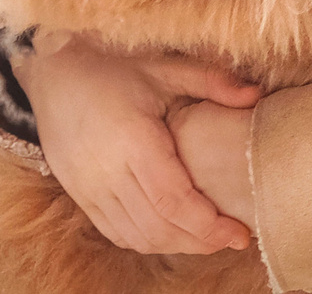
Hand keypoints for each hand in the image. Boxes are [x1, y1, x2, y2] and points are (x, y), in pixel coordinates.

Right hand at [11, 31, 260, 254]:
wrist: (53, 74)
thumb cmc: (114, 68)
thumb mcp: (165, 67)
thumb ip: (213, 82)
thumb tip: (258, 97)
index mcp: (133, 141)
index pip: (173, 201)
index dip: (208, 225)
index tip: (238, 233)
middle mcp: (107, 173)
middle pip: (158, 228)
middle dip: (199, 241)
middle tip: (232, 239)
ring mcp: (88, 189)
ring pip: (136, 236)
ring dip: (175, 244)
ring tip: (208, 238)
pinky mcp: (79, 196)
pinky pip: (115, 231)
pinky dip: (146, 240)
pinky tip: (171, 233)